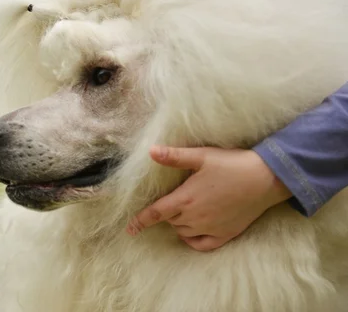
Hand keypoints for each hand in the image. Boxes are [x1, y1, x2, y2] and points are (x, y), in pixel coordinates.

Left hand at [126, 146, 291, 250]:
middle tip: (172, 201)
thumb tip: (151, 151)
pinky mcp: (226, 234)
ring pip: (184, 232)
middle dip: (166, 214)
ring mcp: (211, 227)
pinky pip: (202, 245)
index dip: (140, 221)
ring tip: (182, 212)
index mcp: (186, 198)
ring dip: (178, 224)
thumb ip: (174, 156)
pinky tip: (192, 233)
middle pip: (170, 221)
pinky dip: (192, 241)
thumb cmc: (232, 164)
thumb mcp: (201, 156)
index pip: (155, 213)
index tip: (129, 229)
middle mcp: (195, 217)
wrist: (266, 179)